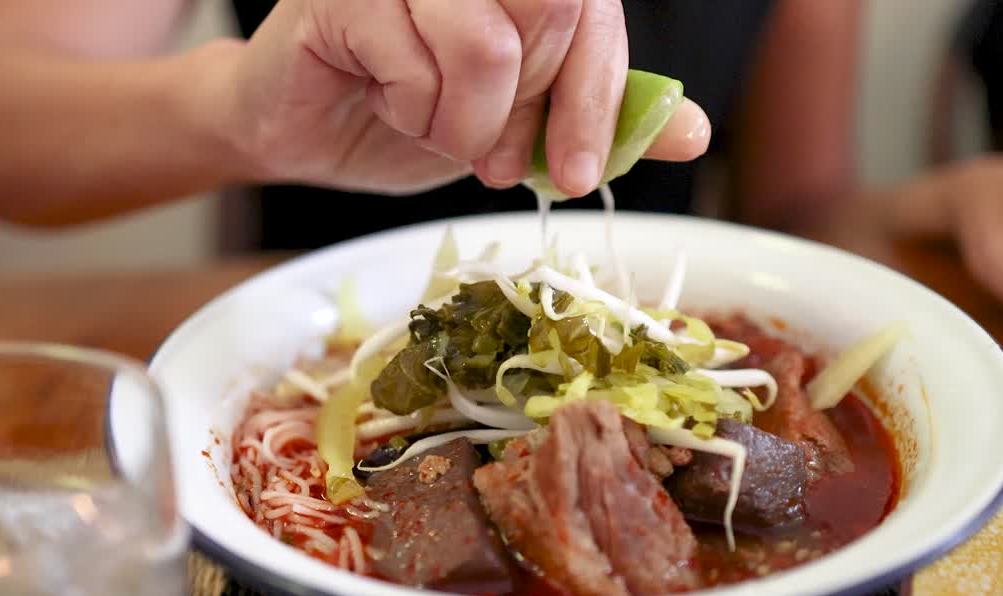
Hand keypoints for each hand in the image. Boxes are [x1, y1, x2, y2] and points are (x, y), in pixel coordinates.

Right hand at [220, 0, 709, 196]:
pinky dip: (413, 113)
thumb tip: (694, 133)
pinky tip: (390, 103)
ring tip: (437, 130)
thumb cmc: (413, 108)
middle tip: (493, 157)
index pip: (591, 8)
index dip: (596, 97)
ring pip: (486, 47)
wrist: (309, 126)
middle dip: (526, 112)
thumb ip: (601, 114)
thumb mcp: (524, 119)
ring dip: (466, 124)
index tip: (579, 171)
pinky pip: (416, 66)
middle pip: (551, 13)